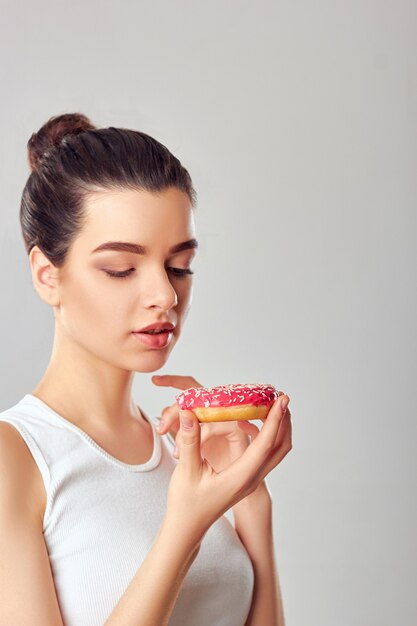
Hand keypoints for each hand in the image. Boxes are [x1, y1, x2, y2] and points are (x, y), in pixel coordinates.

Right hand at [152, 374, 290, 503]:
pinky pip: (264, 454)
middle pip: (281, 447)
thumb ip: (190, 440)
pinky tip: (248, 423)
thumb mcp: (186, 470)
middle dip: (284, 421)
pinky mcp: (246, 478)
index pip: (265, 443)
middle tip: (281, 398)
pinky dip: (266, 436)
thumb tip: (189, 412)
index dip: (274, 419)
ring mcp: (251, 479)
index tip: (281, 399)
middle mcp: (252, 478)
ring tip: (271, 405)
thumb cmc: (186, 503)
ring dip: (278, 428)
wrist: (187, 527)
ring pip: (276, 451)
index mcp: (242, 477)